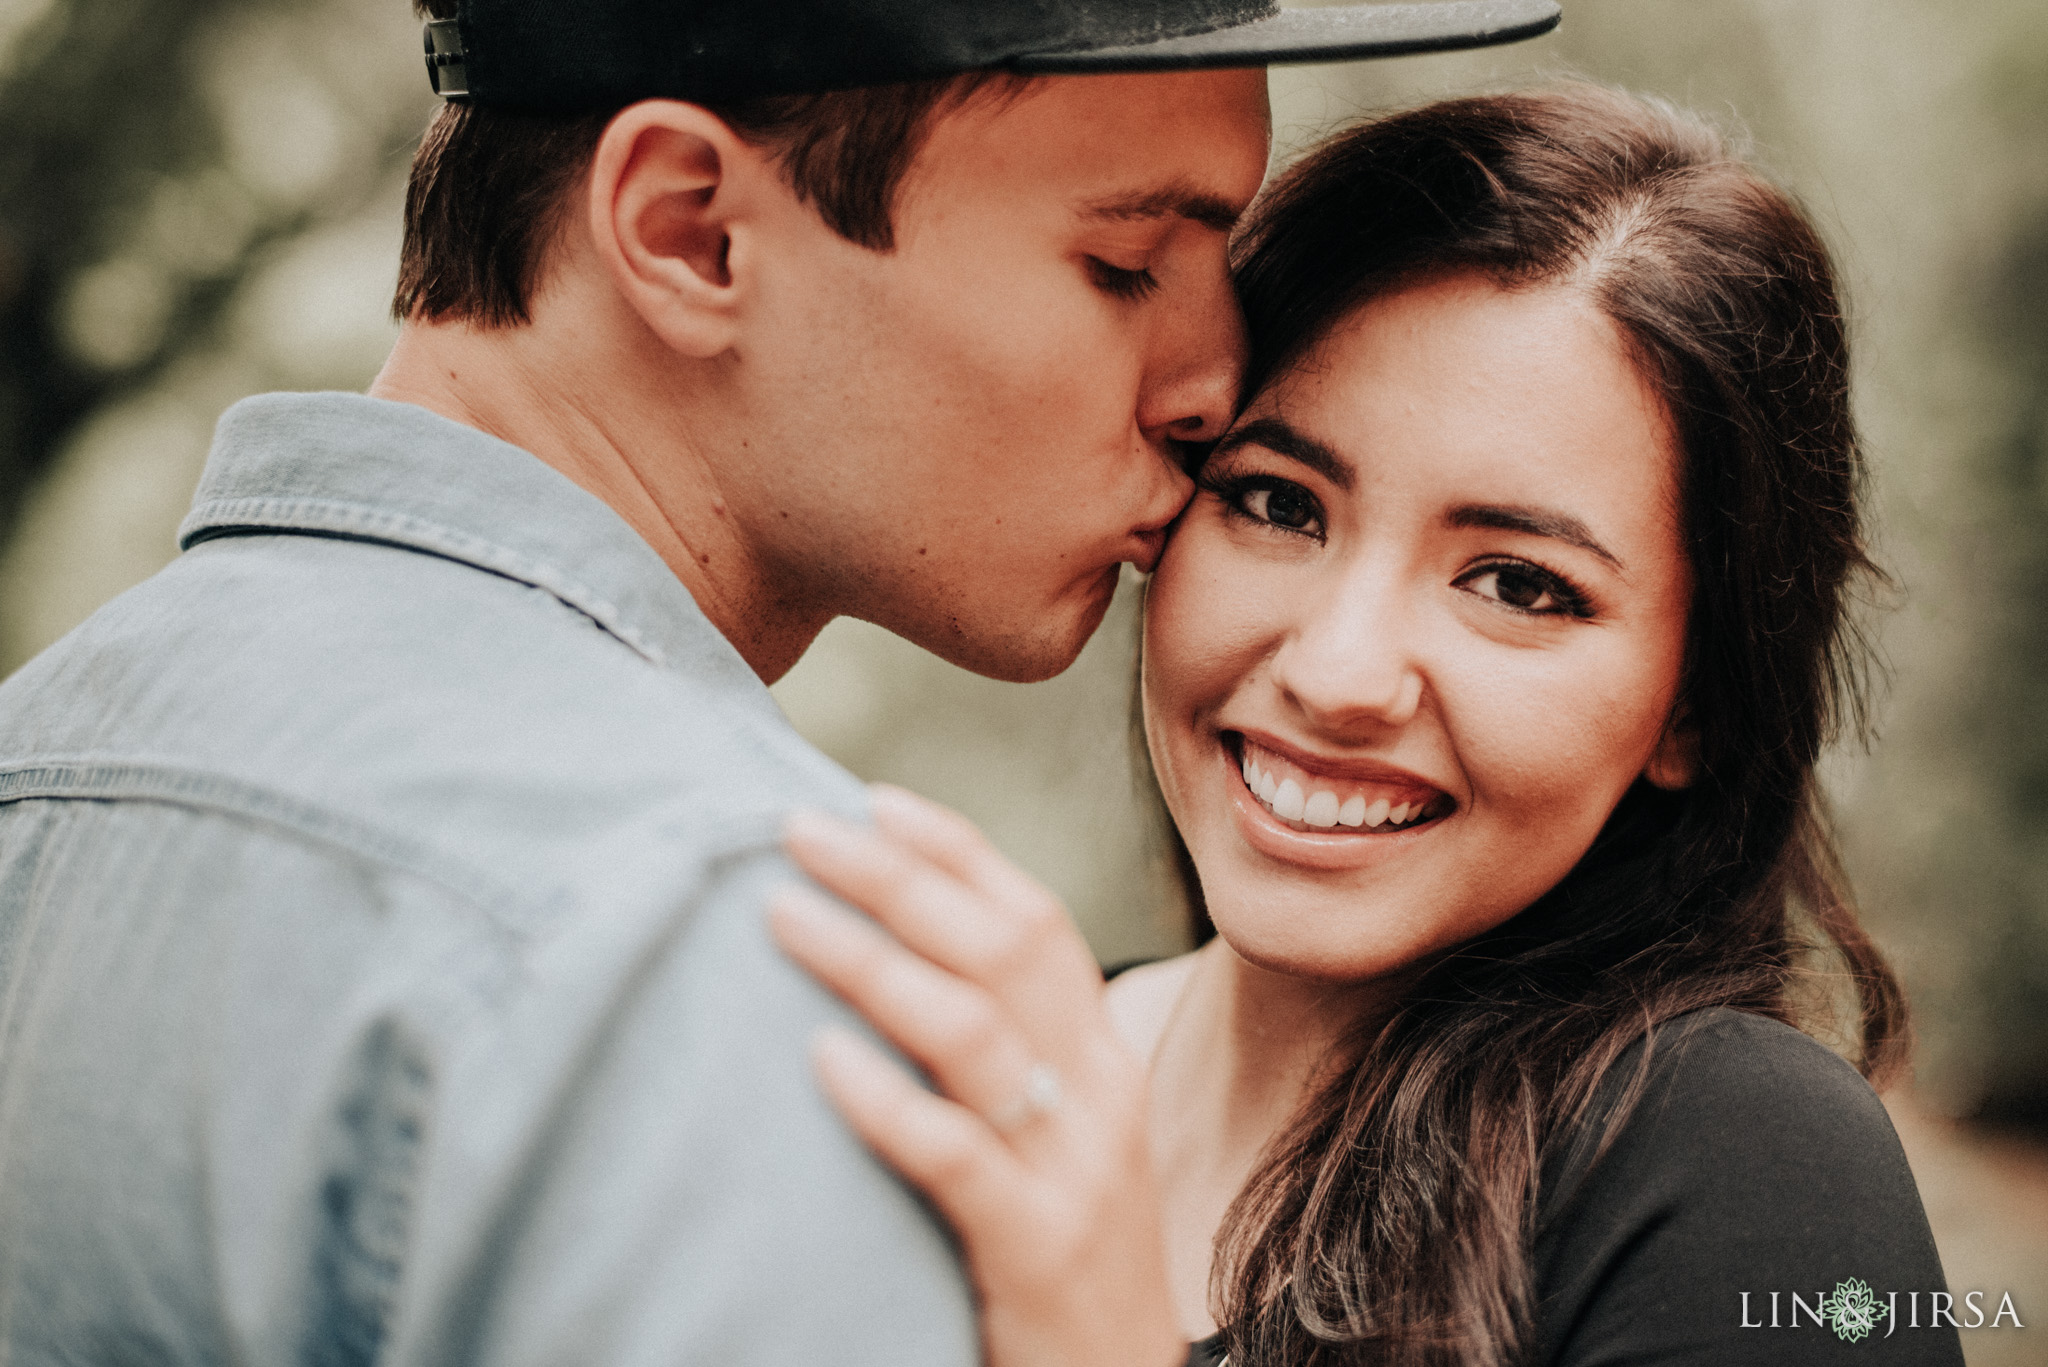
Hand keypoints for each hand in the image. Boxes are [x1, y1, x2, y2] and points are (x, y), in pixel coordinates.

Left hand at [770, 784, 1184, 1366]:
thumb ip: (1002, 1051)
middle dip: (897, 877)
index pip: (1034, 919)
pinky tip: (818, 1058)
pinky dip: (884, 1098)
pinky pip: (955, 1154)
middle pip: (1000, 949)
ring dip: (870, 961)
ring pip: (974, 1032)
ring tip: (783, 915)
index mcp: (1101, 1054)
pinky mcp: (1038, 1247)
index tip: (873, 800)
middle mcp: (1100, 1092)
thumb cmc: (1063, 1247)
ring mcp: (1075, 1170)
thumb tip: (893, 956)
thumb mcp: (1057, 1131)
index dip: (956, 851)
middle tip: (799, 831)